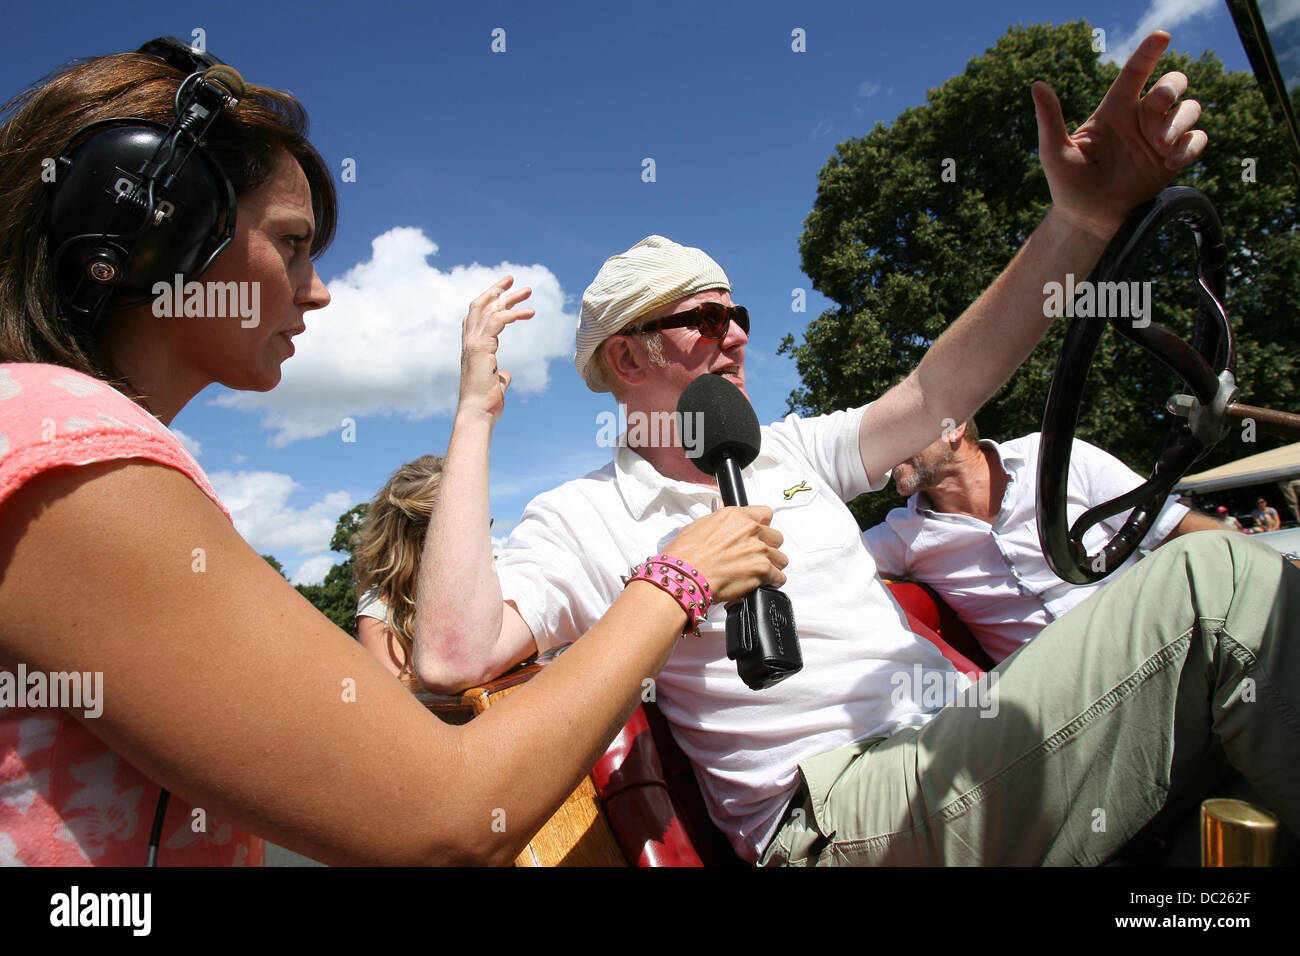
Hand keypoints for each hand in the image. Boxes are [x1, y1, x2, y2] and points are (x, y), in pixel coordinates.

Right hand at [458, 276, 534, 423]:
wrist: (477, 412)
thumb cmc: (485, 402)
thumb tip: (505, 375)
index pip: (476, 314)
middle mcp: (469, 341)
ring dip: (510, 297)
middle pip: (481, 305)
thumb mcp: (495, 385)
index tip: (503, 289)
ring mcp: (473, 343)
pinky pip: (498, 320)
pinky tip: (530, 312)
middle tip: (513, 279)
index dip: (488, 298)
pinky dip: (514, 313)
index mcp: (471, 346)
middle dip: (497, 289)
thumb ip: (499, 376)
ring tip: (528, 291)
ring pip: (490, 308)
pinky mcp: (481, 347)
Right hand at [664, 506, 787, 604]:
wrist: (684, 575)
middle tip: (756, 557)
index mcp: (736, 516)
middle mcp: (751, 529)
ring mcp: (758, 549)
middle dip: (768, 547)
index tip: (758, 535)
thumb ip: (717, 517)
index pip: (765, 514)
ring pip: (780, 558)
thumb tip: (719, 505)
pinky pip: (779, 577)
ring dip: (772, 565)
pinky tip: (762, 584)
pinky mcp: (762, 570)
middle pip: (776, 537)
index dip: (762, 526)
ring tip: (759, 573)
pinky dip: (772, 582)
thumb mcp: (699, 525)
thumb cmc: (685, 554)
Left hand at [1032, 30, 1206, 239]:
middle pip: (1173, 84)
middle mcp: (1141, 118)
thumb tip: (1037, 84)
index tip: (1161, 35)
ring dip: (1180, 121)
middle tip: (1156, 106)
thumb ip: (1050, 118)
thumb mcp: (1055, 151)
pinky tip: (1170, 160)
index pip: (1135, 73)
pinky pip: (1198, 140)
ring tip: (1161, 144)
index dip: (1148, 53)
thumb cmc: (1069, 184)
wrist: (1089, 218)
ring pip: (1191, 108)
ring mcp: (1160, 137)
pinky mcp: (1174, 158)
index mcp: (1115, 110)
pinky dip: (1190, 146)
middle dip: (1171, 88)